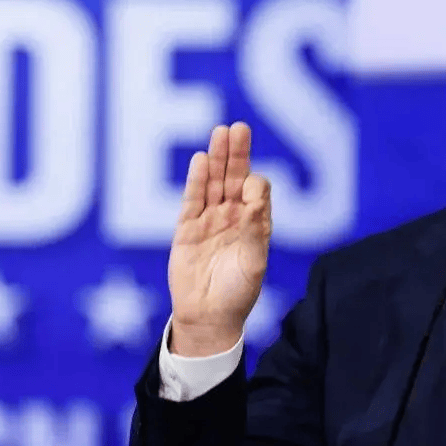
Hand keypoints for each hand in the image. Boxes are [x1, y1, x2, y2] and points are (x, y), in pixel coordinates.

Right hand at [168, 123, 271, 356]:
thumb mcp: (253, 264)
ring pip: (214, 183)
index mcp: (256, 225)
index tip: (251, 191)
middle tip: (239, 128)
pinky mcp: (187, 229)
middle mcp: (234, 218)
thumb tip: (255, 199)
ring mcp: (210, 221)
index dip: (256, 186)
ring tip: (221, 132)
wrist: (208, 317)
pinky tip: (202, 160)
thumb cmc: (238, 294)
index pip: (258, 192)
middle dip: (237, 154)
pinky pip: (193, 200)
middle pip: (235, 178)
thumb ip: (254, 232)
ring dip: (218, 159)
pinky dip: (197, 180)